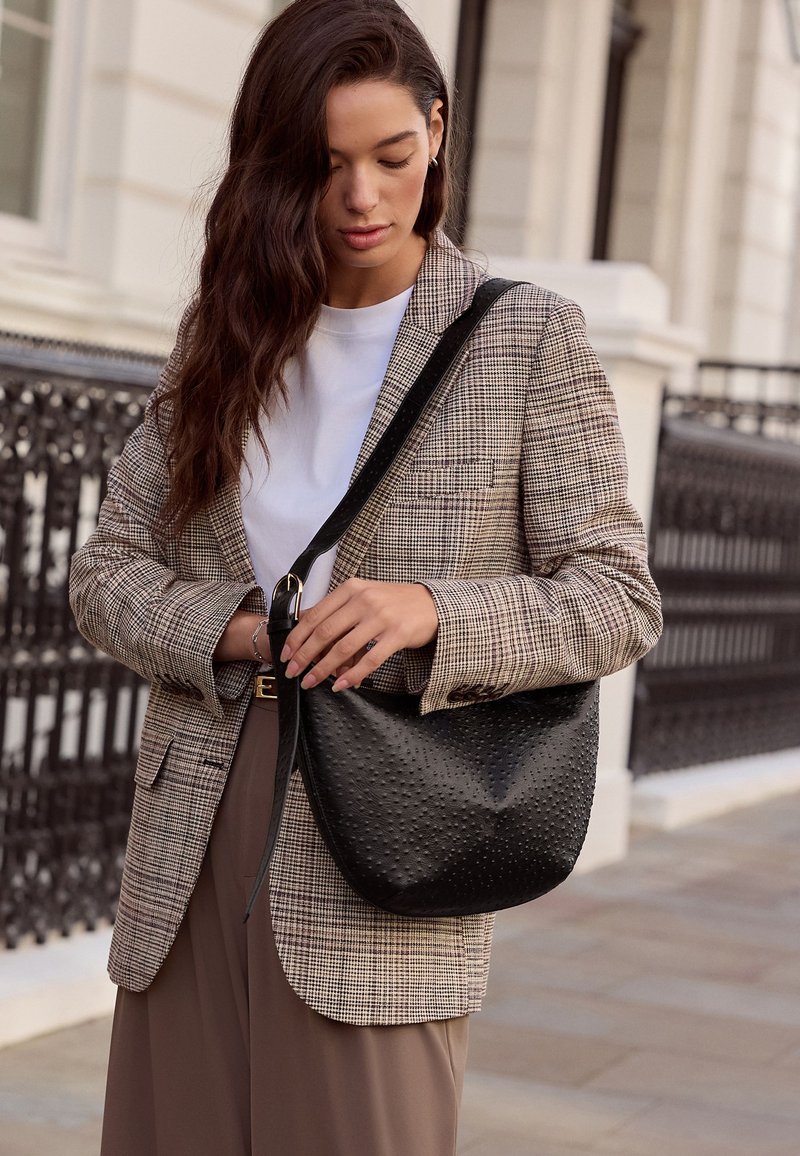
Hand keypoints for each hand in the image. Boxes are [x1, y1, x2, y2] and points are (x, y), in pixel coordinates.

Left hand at [279, 578, 437, 691]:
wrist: (432, 604)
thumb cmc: (394, 602)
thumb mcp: (363, 595)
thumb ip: (336, 608)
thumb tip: (302, 622)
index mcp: (351, 589)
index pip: (315, 615)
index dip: (297, 637)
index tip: (285, 654)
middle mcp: (364, 600)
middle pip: (325, 632)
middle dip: (304, 655)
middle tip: (292, 672)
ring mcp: (381, 617)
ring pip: (344, 648)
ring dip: (323, 669)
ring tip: (311, 682)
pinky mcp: (397, 634)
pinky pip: (370, 659)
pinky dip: (353, 675)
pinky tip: (341, 685)